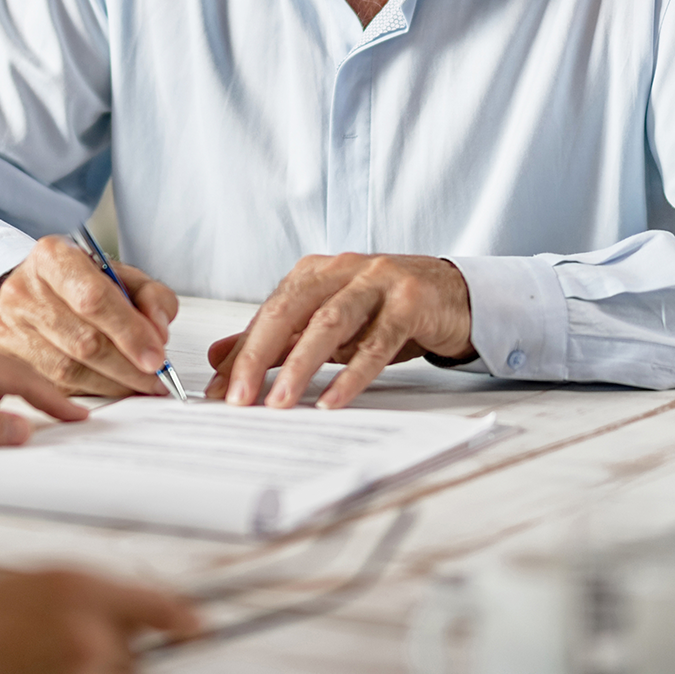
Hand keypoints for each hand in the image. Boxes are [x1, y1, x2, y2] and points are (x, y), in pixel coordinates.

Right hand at [0, 235, 178, 396]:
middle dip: (127, 366)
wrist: (31, 292)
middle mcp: (23, 290)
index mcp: (53, 257)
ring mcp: (8, 327)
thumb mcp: (120, 275)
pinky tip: (110, 388)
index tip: (157, 357)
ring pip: (67, 370)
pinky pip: (52, 387)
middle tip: (156, 378)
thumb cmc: (79, 283)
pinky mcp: (3, 358)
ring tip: (139, 385)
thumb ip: (150, 295)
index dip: (129, 332)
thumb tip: (158, 331)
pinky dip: (89, 392)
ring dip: (112, 384)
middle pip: (83, 341)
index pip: (93, 298)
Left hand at [205, 252, 473, 410]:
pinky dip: (352, 374)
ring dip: (300, 366)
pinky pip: (377, 342)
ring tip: (279, 404)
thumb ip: (277, 340)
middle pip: (289, 311)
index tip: (219, 393)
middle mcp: (342, 270)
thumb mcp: (327, 323)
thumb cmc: (386, 310)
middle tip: (239, 398)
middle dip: (258, 355)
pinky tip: (333, 401)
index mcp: (315, 273)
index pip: (268, 313)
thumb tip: (219, 358)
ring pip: (329, 323)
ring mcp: (378, 282)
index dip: (242, 353)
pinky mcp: (411, 302)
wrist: (455, 295)